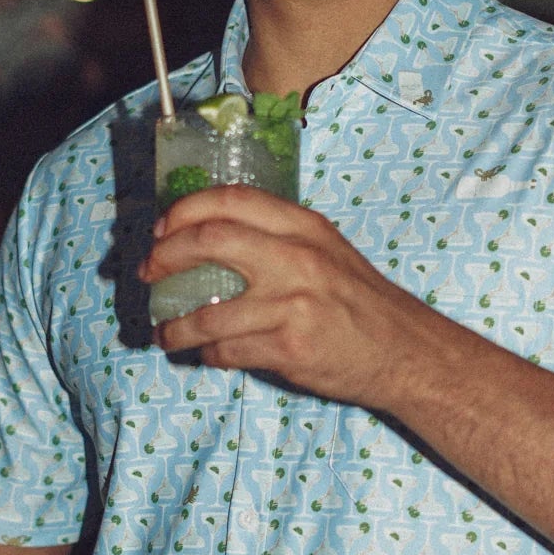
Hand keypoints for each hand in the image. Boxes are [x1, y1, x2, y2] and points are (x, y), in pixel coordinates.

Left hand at [140, 185, 440, 405]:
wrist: (404, 352)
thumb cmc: (361, 303)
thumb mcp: (327, 252)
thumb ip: (279, 240)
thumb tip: (211, 238)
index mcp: (304, 227)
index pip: (231, 199)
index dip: (185, 210)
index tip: (161, 229)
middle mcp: (297, 257)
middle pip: (208, 240)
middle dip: (164, 257)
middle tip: (149, 273)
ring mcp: (292, 303)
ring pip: (208, 312)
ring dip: (176, 326)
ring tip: (166, 335)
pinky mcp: (289, 346)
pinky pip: (228, 349)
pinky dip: (208, 354)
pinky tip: (208, 355)